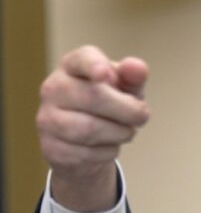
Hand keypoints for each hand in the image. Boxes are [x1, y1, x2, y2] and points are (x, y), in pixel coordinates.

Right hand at [36, 45, 149, 211]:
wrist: (89, 142)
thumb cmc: (111, 105)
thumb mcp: (127, 88)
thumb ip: (134, 77)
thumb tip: (137, 67)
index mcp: (73, 66)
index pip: (81, 59)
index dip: (94, 65)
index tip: (107, 75)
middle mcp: (54, 88)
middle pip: (94, 97)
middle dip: (128, 111)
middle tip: (142, 116)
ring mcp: (47, 118)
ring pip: (89, 129)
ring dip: (120, 133)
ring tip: (126, 131)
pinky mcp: (50, 147)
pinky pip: (86, 153)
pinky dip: (108, 152)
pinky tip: (108, 145)